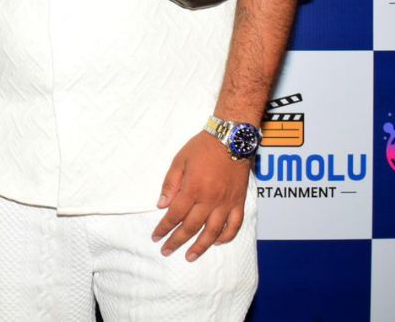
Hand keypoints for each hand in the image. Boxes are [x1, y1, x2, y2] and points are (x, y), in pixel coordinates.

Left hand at [152, 132, 251, 261]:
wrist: (231, 139)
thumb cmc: (202, 147)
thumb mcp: (179, 161)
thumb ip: (170, 184)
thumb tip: (162, 206)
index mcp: (192, 189)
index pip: (175, 215)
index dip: (164, 228)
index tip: (156, 238)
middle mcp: (210, 200)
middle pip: (191, 227)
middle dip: (177, 241)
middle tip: (167, 251)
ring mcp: (226, 203)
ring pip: (213, 232)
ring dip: (201, 246)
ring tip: (190, 256)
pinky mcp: (239, 202)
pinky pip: (234, 225)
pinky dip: (226, 237)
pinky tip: (216, 242)